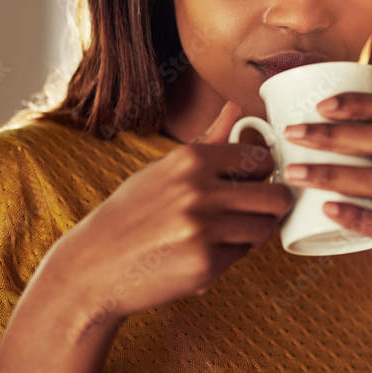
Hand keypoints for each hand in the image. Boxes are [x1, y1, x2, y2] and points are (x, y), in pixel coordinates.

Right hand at [40, 101, 291, 337]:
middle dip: (272, 206)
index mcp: (191, 160)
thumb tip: (236, 106)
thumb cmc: (132, 214)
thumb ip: (209, 141)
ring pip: (264, 229)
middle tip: (254, 212)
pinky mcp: (205, 265)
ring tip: (226, 234)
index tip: (253, 184)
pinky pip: (242, 256)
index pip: (262, 161)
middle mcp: (198, 190)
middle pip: (277, 197)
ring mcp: (203, 229)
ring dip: (252, 234)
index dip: (264, 175)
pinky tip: (202, 253)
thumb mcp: (164, 170)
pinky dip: (229, 257)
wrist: (94, 266)